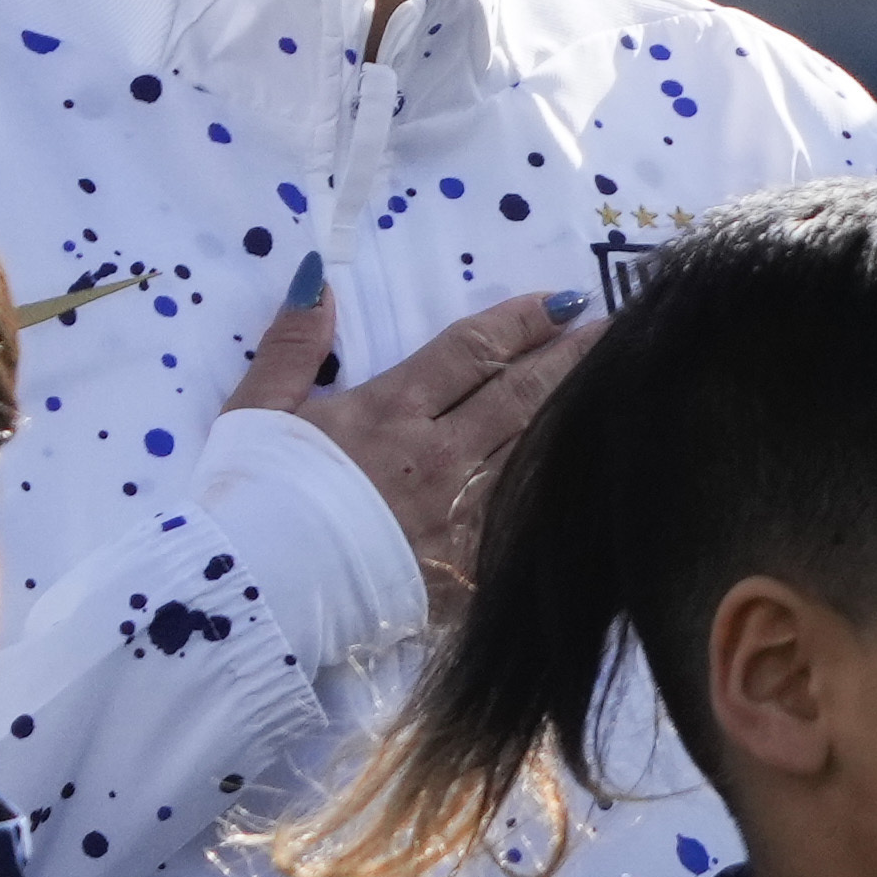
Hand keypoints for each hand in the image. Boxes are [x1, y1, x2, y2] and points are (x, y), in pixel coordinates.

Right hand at [233, 278, 594, 612]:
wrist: (257, 593)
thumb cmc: (252, 500)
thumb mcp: (255, 411)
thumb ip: (290, 347)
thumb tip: (319, 283)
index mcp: (391, 413)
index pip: (471, 353)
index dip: (519, 322)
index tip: (560, 302)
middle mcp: (442, 457)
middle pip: (524, 396)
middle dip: (572, 358)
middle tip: (618, 330)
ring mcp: (465, 514)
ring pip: (540, 456)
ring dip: (582, 419)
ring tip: (624, 391)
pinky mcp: (475, 569)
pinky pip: (533, 526)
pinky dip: (570, 500)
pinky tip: (607, 482)